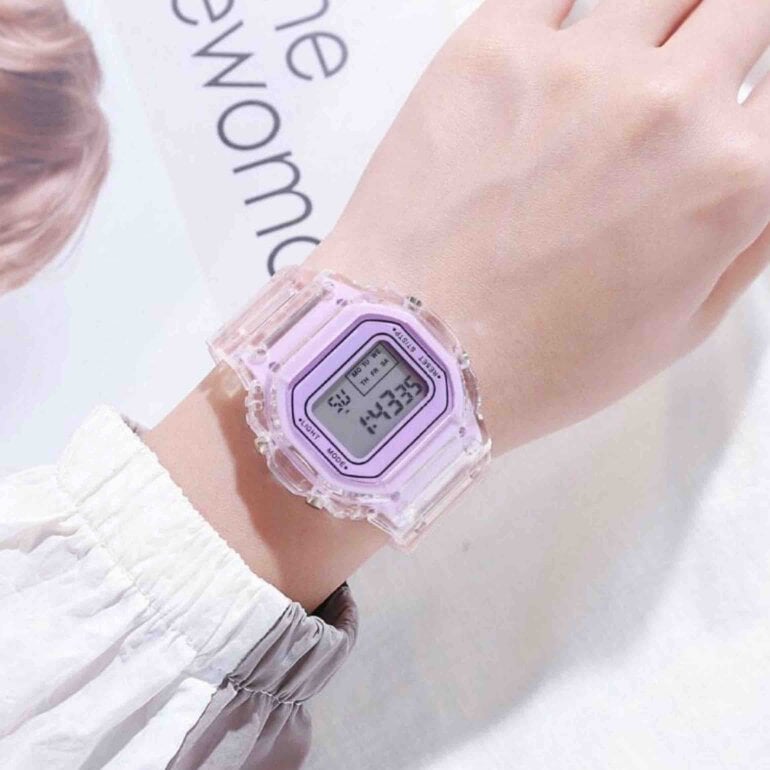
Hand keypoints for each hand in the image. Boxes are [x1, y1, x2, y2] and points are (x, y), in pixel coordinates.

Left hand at [307, 0, 769, 452]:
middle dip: (723, 37)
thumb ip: (748, 231)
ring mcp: (576, 64)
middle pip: (740, 8)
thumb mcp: (682, 326)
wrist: (416, 350)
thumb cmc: (544, 362)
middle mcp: (669, 103)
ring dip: (656, 19)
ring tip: (618, 70)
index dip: (755, 94)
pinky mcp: (490, 46)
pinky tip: (556, 56)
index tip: (731, 107)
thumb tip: (759, 161)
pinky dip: (568, 11)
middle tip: (681, 75)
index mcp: (732, 177)